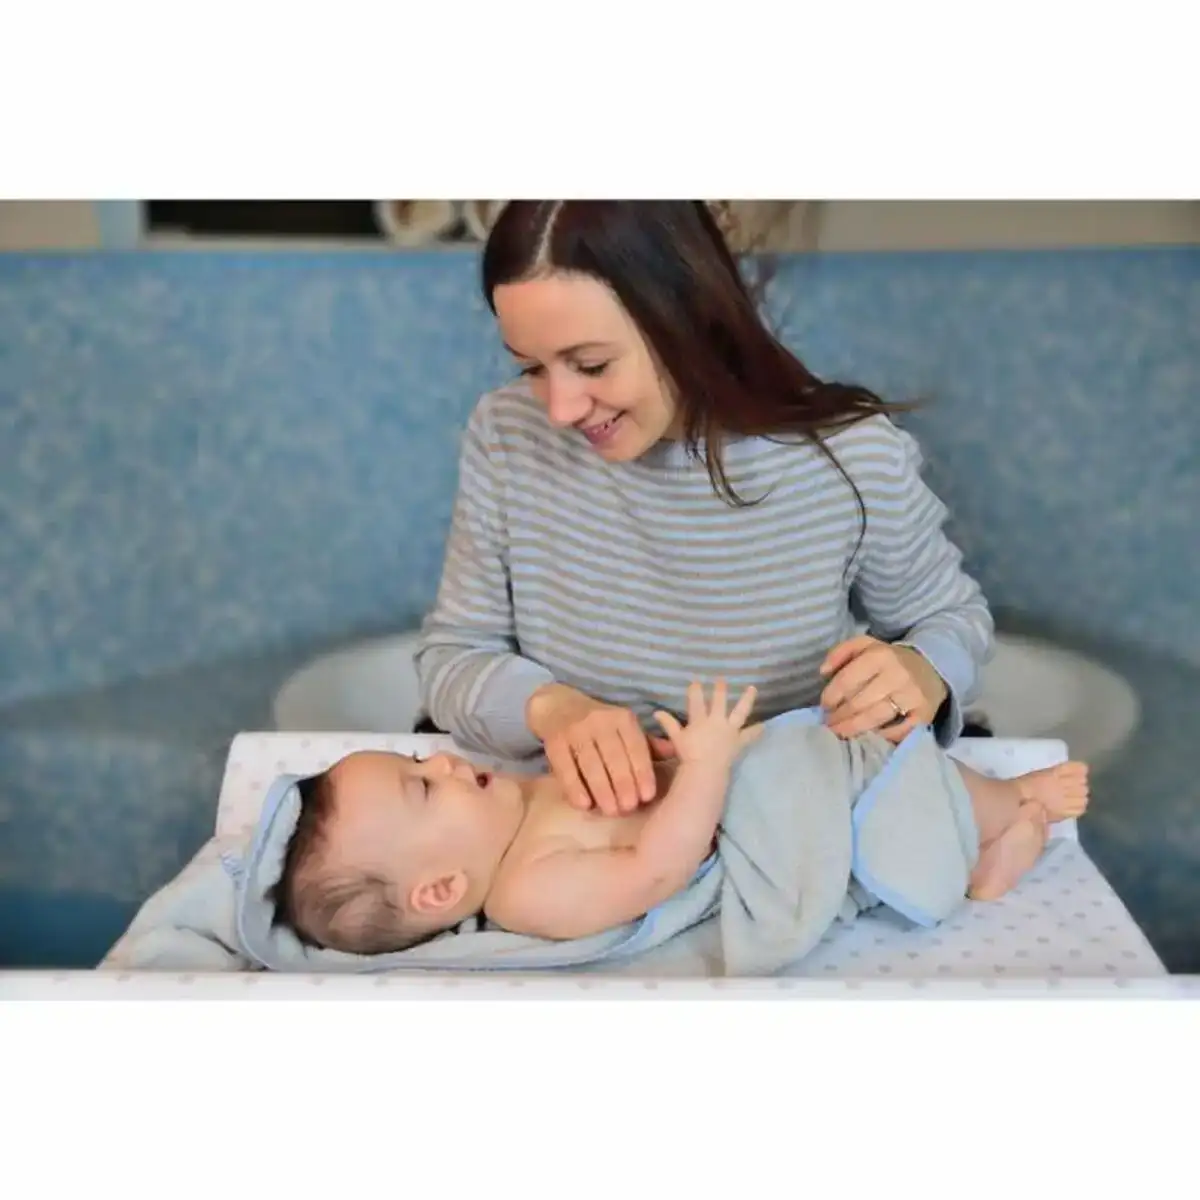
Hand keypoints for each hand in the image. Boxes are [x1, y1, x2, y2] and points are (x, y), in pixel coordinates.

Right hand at [527, 684, 673, 815]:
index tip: (648, 796)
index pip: (636, 746)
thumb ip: (647, 745)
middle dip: (623, 784)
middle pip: (614, 756)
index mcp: (623, 718)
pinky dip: (575, 787)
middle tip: (629, 808)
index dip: (642, 771)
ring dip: (602, 789)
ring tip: (611, 811)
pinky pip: (565, 767)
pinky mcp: (554, 740)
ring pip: (591, 763)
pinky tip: (584, 805)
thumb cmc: (599, 724)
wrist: (558, 705)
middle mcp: (600, 720)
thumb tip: (675, 752)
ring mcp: (575, 729)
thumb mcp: (624, 728)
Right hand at [653, 679, 760, 767]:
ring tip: (752, 688)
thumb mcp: (676, 739)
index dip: (695, 690)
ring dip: (747, 699)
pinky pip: (750, 735)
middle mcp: (716, 720)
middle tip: (721, 679)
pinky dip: (757, 731)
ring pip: (740, 711)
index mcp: (700, 719)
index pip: (696, 700)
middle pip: (719, 701)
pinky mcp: (739, 740)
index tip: (696, 681)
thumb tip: (656, 712)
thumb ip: (669, 724)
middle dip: (720, 689)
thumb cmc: (689, 754)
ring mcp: (730, 729)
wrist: (706, 768)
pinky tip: (764, 726)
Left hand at [819, 636, 946, 742]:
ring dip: (852, 728)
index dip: (830, 696)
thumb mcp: (866, 645)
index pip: (847, 679)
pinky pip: (897, 732)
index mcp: (881, 655)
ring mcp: (912, 696)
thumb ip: (841, 652)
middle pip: (859, 702)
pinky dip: (880, 736)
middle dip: (839, 716)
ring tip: (839, 732)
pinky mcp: (925, 714)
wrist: (932, 668)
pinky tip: (867, 736)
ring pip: (875, 718)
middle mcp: (898, 674)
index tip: (824, 706)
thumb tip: (822, 672)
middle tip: (828, 724)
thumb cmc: (890, 660)